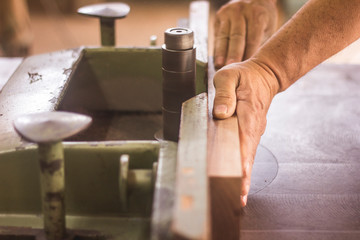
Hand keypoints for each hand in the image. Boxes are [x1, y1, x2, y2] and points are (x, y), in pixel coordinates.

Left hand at [213, 59, 278, 205]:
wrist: (264, 76)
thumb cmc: (245, 76)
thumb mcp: (229, 76)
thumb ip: (224, 94)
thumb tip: (221, 113)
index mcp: (249, 112)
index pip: (245, 137)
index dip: (242, 157)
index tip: (241, 174)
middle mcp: (254, 126)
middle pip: (249, 154)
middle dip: (245, 175)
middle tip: (239, 196)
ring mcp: (255, 131)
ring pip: (250, 156)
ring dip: (245, 176)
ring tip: (239, 196)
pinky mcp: (251, 134)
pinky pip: (248, 153)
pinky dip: (245, 168)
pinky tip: (240, 181)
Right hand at [214, 0, 277, 67]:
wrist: (254, 0)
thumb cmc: (263, 19)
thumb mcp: (267, 29)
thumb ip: (260, 44)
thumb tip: (251, 66)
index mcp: (257, 15)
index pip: (252, 38)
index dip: (248, 54)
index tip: (245, 69)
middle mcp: (241, 11)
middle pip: (236, 37)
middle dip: (233, 54)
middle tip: (230, 68)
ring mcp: (228, 12)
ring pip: (223, 36)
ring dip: (221, 53)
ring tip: (219, 66)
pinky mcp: (219, 16)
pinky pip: (217, 35)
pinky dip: (217, 48)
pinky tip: (216, 60)